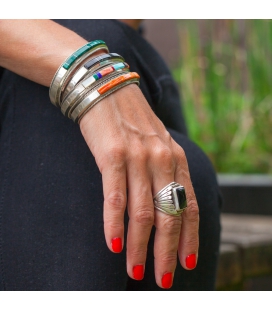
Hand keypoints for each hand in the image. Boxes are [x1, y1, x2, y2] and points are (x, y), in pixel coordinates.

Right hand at [79, 84, 198, 287]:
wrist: (107, 90)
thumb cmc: (132, 122)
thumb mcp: (158, 144)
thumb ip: (165, 172)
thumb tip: (166, 206)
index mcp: (176, 159)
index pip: (189, 206)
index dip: (190, 238)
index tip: (188, 263)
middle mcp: (162, 160)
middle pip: (169, 215)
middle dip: (167, 252)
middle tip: (163, 279)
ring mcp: (138, 158)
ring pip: (143, 212)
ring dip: (140, 246)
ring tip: (136, 269)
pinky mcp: (112, 156)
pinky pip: (116, 197)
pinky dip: (114, 223)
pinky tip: (114, 244)